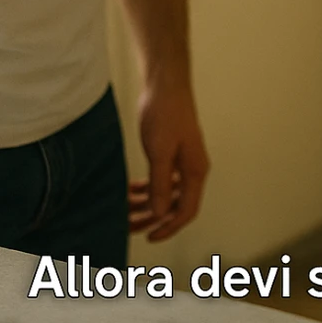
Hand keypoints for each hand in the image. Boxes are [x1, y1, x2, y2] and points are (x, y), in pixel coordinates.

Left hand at [129, 81, 209, 241]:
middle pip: (176, 205)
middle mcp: (193, 169)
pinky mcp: (173, 153)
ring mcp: (183, 161)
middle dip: (153, 219)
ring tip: (126, 211)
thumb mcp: (159, 152)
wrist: (165, 85)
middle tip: (129, 227)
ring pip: (167, 194)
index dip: (169, 227)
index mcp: (195, 171)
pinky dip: (148, 188)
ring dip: (148, 204)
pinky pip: (162, 180)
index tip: (149, 237)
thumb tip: (159, 214)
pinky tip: (132, 190)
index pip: (186, 210)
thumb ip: (160, 184)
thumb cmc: (165, 114)